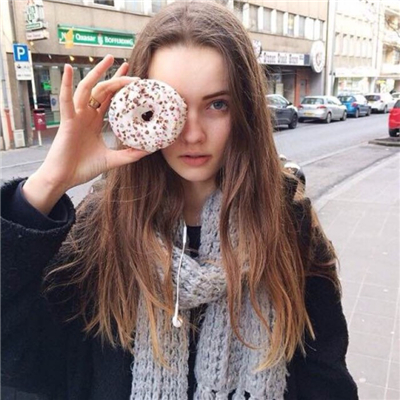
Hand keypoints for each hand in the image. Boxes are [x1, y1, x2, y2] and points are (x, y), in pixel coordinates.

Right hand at [23, 55, 147, 213]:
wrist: (64, 178)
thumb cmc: (83, 168)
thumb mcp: (112, 160)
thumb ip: (129, 155)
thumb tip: (150, 150)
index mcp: (95, 121)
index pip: (110, 99)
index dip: (120, 88)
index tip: (135, 80)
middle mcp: (86, 115)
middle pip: (102, 90)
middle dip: (114, 76)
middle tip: (128, 64)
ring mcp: (76, 116)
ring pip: (87, 89)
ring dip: (97, 73)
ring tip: (109, 59)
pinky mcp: (66, 121)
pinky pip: (66, 100)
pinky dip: (65, 84)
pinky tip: (66, 69)